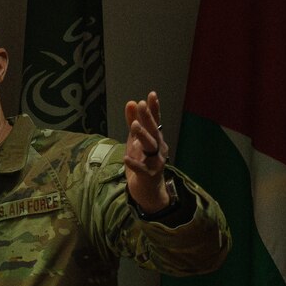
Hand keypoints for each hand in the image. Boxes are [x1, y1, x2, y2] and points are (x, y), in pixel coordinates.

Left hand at [124, 91, 171, 212]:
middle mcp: (159, 149)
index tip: (151, 94)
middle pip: (154, 131)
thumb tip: (131, 102)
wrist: (147, 191)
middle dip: (148, 118)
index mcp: (156, 139)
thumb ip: (133, 122)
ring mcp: (155, 163)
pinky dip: (135, 163)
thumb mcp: (135, 141)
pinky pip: (141, 169)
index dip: (154, 108)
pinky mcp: (148, 176)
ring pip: (150, 147)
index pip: (156, 121)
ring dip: (143, 136)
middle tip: (141, 105)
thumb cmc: (142, 162)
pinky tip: (127, 158)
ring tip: (134, 125)